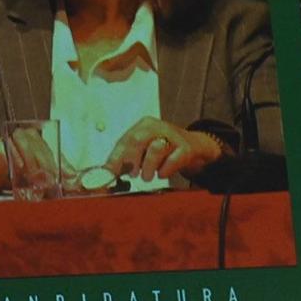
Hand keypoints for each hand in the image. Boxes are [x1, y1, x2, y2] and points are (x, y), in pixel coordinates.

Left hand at [105, 118, 222, 182]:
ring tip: (147, 175)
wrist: (194, 146)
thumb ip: (125, 158)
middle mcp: (158, 126)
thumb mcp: (143, 149)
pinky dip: (164, 170)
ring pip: (155, 149)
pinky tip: (162, 172)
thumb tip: (106, 174)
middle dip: (130, 161)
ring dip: (148, 167)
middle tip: (132, 174)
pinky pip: (172, 160)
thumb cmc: (164, 149)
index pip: (124, 140)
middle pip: (137, 140)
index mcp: (143, 125)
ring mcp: (173, 136)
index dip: (115, 158)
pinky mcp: (186, 148)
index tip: (108, 173)